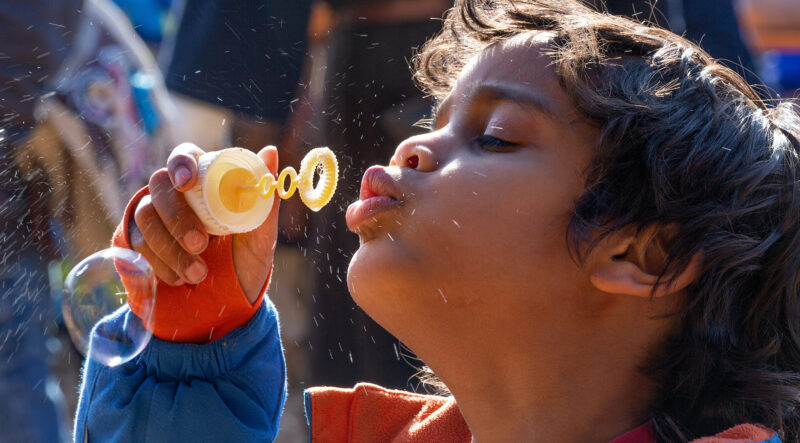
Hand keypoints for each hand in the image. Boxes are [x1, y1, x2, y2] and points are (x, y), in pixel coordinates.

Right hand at [129, 143, 279, 303]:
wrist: (230, 298)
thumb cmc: (247, 259)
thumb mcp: (261, 235)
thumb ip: (264, 199)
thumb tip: (270, 152)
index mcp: (206, 182)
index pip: (184, 155)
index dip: (180, 164)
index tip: (186, 184)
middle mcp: (176, 194)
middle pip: (158, 186)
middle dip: (177, 217)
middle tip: (200, 244)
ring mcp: (155, 217)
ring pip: (144, 217)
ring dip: (170, 247)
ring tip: (198, 274)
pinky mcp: (141, 243)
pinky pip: (137, 245)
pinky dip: (160, 264)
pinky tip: (180, 279)